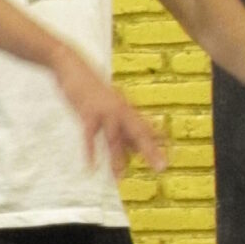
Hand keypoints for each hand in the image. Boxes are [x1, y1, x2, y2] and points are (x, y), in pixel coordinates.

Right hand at [52, 52, 165, 178]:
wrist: (73, 66)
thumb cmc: (91, 88)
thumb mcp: (110, 105)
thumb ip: (122, 125)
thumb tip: (133, 146)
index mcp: (127, 109)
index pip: (147, 128)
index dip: (159, 142)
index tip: (171, 156)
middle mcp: (120, 110)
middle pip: (138, 134)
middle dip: (149, 151)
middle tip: (161, 168)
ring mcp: (104, 112)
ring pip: (114, 138)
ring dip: (117, 158)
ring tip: (121, 177)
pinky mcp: (87, 113)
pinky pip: (89, 136)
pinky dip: (90, 151)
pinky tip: (91, 166)